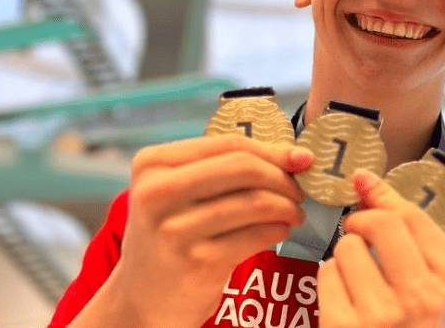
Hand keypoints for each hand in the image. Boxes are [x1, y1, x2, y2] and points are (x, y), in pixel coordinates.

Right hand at [74, 134, 313, 327]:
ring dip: (286, 206)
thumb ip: (223, 168)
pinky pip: (256, 236)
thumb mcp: (178, 192)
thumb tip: (295, 156)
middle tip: (299, 190)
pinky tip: (280, 231)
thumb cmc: (171, 235)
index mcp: (152, 164)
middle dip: (282, 177)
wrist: (142, 299)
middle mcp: (157, 193)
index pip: (228, 145)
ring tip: (294, 213)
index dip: (272, 150)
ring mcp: (176, 230)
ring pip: (255, 202)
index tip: (301, 158)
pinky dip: (278, 230)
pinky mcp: (198, 263)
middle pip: (243, 168)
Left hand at [317, 170, 444, 327]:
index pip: (414, 216)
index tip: (365, 186)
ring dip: (346, 257)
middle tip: (361, 236)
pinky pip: (326, 273)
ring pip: (348, 247)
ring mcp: (386, 316)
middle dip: (362, 224)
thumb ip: (411, 231)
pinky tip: (346, 302)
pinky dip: (331, 281)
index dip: (383, 197)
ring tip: (360, 283)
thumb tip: (365, 177)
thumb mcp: (438, 286)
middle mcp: (428, 298)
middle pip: (380, 224)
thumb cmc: (420, 327)